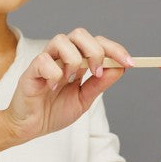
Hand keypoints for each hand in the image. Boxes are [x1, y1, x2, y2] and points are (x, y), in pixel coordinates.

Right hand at [4, 28, 132, 143]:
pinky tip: (52, 88)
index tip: (130, 63)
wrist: (30, 128)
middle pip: (80, 34)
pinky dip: (54, 75)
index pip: (97, 43)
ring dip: (73, 60)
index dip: (115, 49)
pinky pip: (44, 61)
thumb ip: (99, 84)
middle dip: (95, 51)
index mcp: (76, 62)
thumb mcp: (84, 100)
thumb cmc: (53, 112)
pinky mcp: (31, 70)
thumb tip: (120, 68)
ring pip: (62, 40)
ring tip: (70, 80)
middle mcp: (61, 57)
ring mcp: (46, 62)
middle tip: (97, 72)